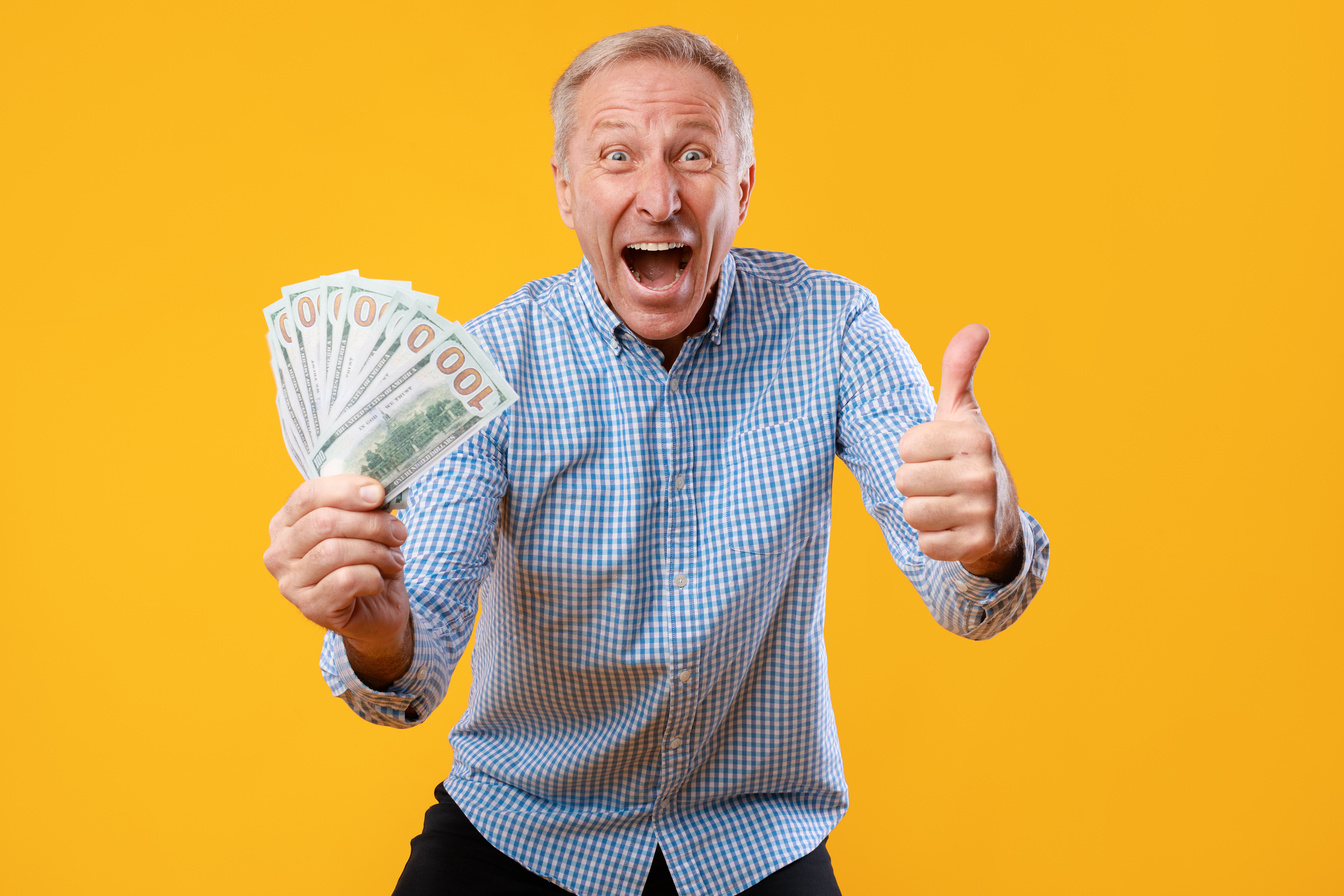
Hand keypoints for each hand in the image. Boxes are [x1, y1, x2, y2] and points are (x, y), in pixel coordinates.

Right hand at [263, 475, 410, 657]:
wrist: (378, 610)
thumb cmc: (368, 561)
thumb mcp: (367, 526)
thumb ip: (364, 505)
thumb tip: (375, 490)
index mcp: (286, 523)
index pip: (308, 495)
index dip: (346, 490)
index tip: (379, 493)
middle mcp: (279, 552)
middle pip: (324, 522)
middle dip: (371, 524)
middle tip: (398, 532)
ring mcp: (290, 583)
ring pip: (335, 551)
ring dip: (376, 552)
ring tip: (393, 560)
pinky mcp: (310, 607)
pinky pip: (346, 580)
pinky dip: (373, 577)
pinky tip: (379, 582)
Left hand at [895, 324, 1022, 579]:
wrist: (1002, 518)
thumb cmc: (967, 457)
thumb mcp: (963, 414)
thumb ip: (959, 371)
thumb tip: (978, 326)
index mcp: (974, 438)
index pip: (905, 446)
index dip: (913, 453)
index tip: (938, 456)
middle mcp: (982, 473)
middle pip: (903, 480)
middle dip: (915, 485)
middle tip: (941, 484)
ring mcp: (982, 511)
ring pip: (912, 513)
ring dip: (922, 512)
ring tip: (946, 505)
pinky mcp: (977, 544)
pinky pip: (926, 544)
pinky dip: (933, 540)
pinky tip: (954, 529)